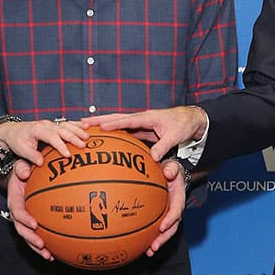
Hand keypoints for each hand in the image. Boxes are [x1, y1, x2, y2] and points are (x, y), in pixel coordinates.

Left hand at [0, 119, 87, 164]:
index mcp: (37, 129)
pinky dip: (77, 125)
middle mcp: (45, 124)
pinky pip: (67, 123)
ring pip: (66, 125)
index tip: (68, 154)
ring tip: (87, 136)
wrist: (14, 130)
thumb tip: (41, 163)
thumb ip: (31, 156)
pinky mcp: (54, 124)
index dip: (60, 145)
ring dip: (77, 130)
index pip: (51, 137)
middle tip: (83, 145)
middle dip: (73, 137)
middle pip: (61, 129)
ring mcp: (51, 123)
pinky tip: (86, 127)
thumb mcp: (21, 149)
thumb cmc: (17, 140)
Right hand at [5, 159, 53, 260]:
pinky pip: (35, 236)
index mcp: (14, 199)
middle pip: (21, 228)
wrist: (22, 175)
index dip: (24, 219)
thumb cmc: (23, 170)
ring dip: (36, 247)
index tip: (34, 224)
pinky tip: (54, 254)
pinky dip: (43, 246)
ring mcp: (23, 220)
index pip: (17, 211)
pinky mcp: (30, 223)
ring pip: (28, 236)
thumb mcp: (20, 166)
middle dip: (30, 238)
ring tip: (48, 255)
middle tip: (41, 244)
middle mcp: (17, 212)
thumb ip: (21, 168)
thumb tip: (25, 171)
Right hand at [84, 106, 206, 160]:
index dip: (113, 123)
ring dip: (103, 125)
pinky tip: (104, 139)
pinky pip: (125, 131)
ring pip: (118, 124)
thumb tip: (152, 157)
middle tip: (82, 121)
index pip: (127, 120)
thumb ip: (163, 146)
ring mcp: (141, 124)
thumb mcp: (175, 136)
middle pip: (117, 118)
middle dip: (99, 120)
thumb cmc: (184, 125)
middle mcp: (141, 118)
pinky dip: (114, 133)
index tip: (100, 126)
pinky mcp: (143, 130)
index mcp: (148, 117)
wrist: (192, 119)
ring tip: (86, 128)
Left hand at [146, 159, 185, 255]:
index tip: (162, 227)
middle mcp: (175, 208)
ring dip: (158, 241)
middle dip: (164, 238)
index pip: (177, 210)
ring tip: (148, 251)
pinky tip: (141, 244)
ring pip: (166, 231)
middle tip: (153, 246)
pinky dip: (150, 236)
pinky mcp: (162, 216)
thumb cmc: (170, 169)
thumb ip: (171, 167)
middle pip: (172, 226)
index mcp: (179, 196)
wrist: (170, 171)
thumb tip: (168, 172)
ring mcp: (169, 213)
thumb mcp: (173, 165)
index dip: (170, 220)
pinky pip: (157, 227)